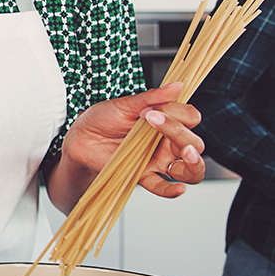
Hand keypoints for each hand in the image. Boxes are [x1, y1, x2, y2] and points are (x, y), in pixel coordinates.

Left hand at [63, 82, 203, 198]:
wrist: (80, 138)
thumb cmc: (102, 119)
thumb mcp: (124, 104)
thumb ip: (151, 97)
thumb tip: (177, 86)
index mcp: (167, 121)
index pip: (190, 118)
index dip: (179, 113)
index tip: (152, 109)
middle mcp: (167, 142)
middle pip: (194, 143)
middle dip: (180, 132)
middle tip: (153, 120)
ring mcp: (157, 160)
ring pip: (190, 169)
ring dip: (194, 162)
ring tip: (185, 151)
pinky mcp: (142, 175)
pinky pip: (162, 186)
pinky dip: (172, 190)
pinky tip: (178, 188)